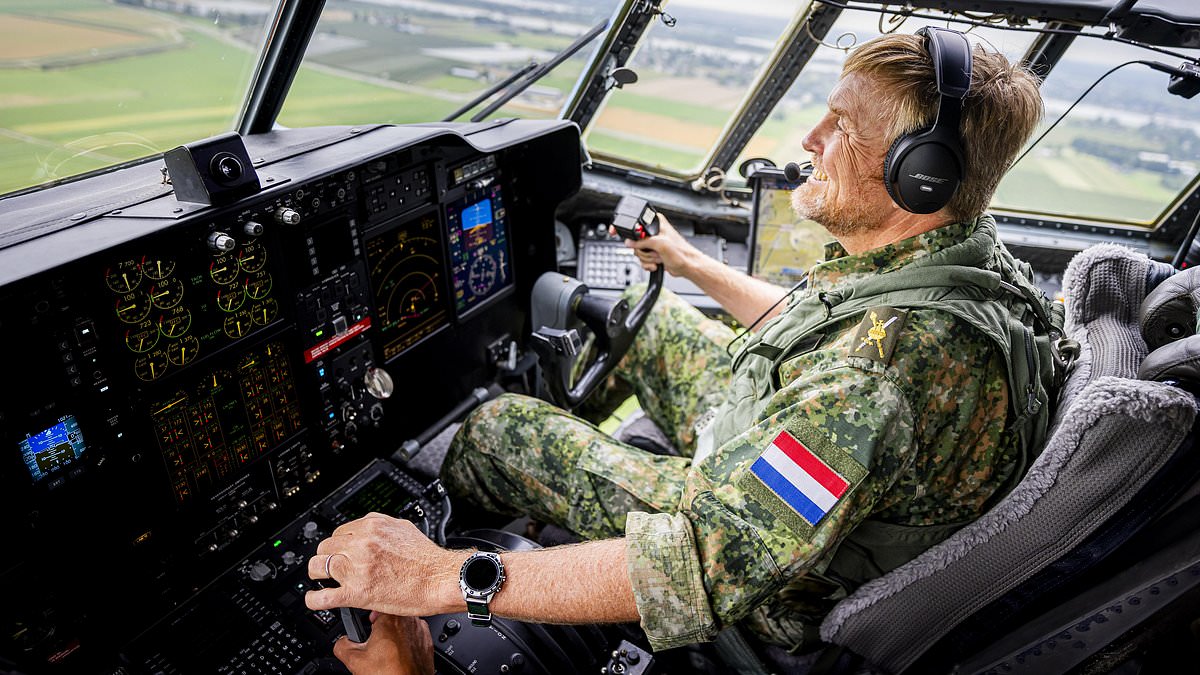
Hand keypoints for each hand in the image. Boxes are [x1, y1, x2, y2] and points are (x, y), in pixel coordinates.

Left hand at [305, 513, 463, 615]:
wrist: (440, 579)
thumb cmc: (428, 559)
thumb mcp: (403, 528)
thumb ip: (382, 528)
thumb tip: (370, 531)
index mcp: (371, 527)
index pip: (338, 532)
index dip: (338, 545)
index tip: (339, 552)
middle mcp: (361, 544)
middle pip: (324, 547)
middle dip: (327, 557)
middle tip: (332, 567)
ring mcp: (356, 568)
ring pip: (317, 567)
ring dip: (318, 575)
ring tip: (324, 580)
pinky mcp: (357, 592)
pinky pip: (322, 597)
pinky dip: (314, 599)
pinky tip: (315, 599)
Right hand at [333, 613, 434, 674]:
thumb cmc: (389, 674)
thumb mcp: (354, 660)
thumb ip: (342, 644)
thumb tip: (341, 641)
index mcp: (390, 618)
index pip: (375, 604)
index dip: (368, 614)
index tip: (366, 622)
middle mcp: (408, 619)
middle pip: (390, 614)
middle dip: (380, 625)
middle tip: (373, 640)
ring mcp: (420, 629)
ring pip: (403, 623)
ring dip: (394, 632)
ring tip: (386, 649)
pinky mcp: (427, 640)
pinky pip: (414, 634)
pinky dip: (406, 641)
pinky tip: (399, 654)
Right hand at [615, 213, 701, 276]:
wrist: (686, 266)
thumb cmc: (681, 252)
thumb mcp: (659, 243)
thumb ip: (642, 241)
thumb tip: (629, 242)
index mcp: (656, 223)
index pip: (636, 222)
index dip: (626, 228)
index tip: (614, 231)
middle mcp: (653, 232)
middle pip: (634, 240)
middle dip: (643, 250)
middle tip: (654, 251)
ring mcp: (652, 244)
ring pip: (637, 251)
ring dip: (647, 258)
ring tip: (659, 257)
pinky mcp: (653, 254)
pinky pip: (641, 259)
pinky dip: (648, 263)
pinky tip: (657, 263)